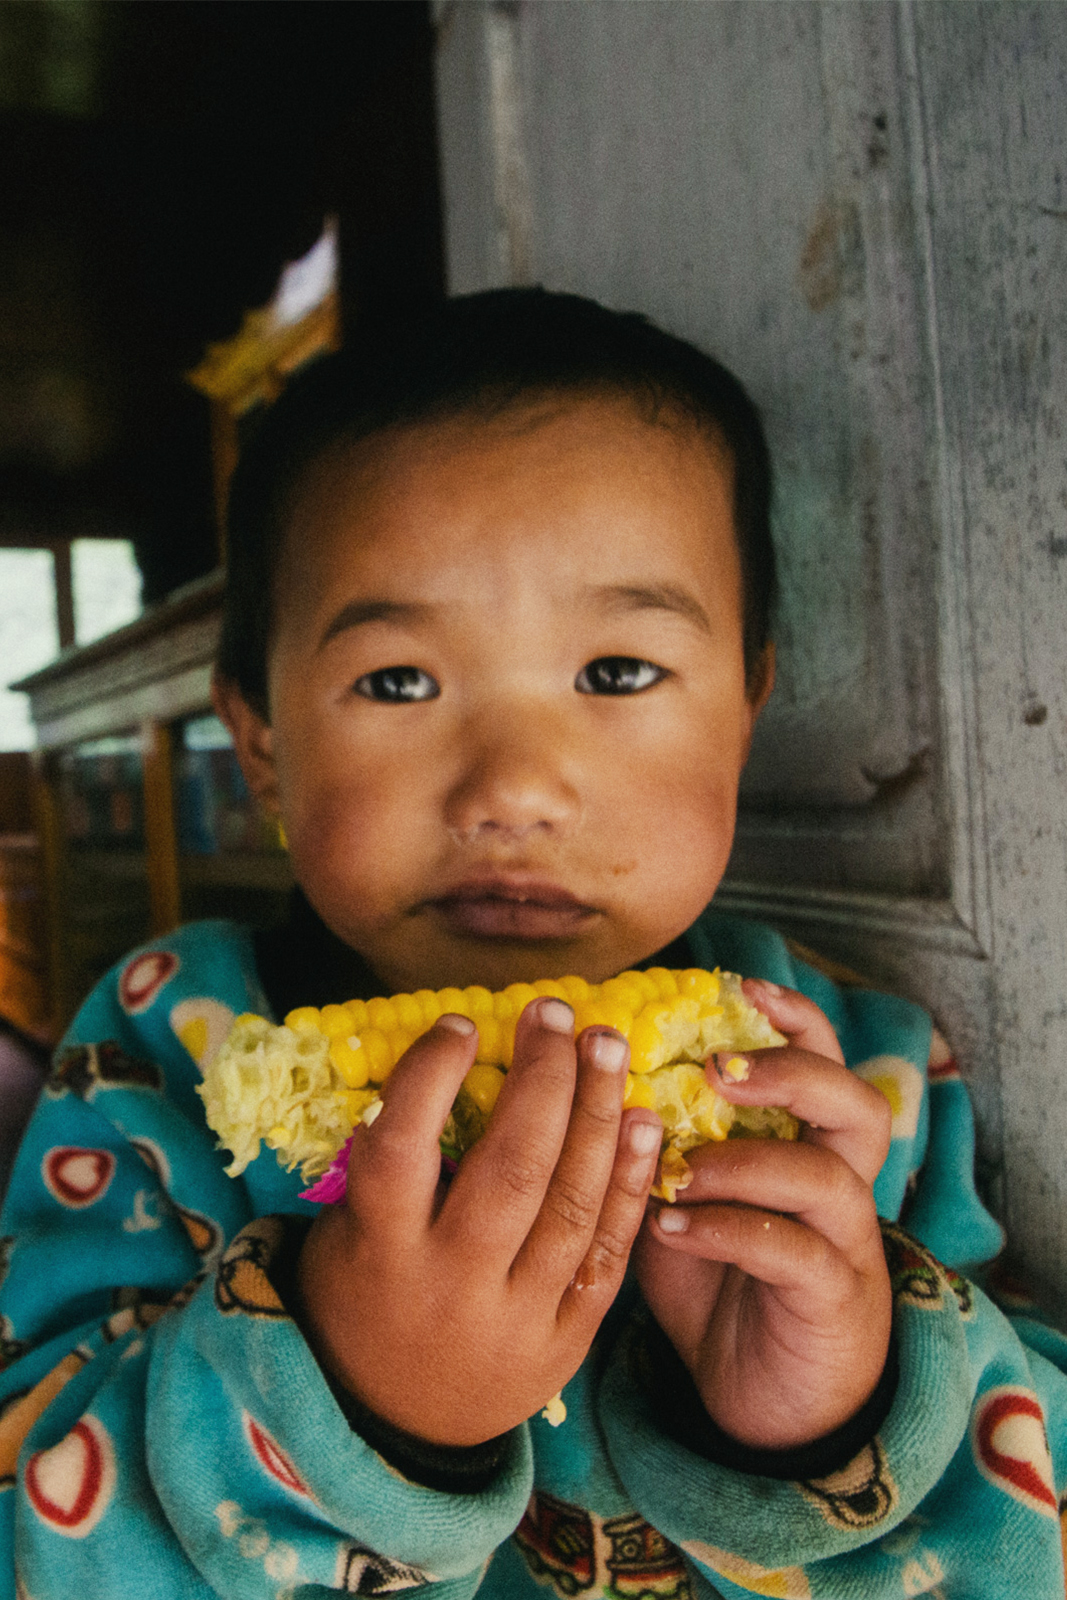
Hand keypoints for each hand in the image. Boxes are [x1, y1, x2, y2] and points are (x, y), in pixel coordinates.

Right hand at [297, 999, 661, 1445]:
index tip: (461, 1024)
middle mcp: (452, 1284)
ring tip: (607, 1044)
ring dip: (598, 1114)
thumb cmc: (364, 1296)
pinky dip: (631, 1183)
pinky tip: (643, 1121)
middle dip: (543, 1079)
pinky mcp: (567, 1341)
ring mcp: (517, 1318)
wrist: (394, 1427)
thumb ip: (392, 1162)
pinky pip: (609, 1253)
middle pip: (512, 1169)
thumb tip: (457, 1060)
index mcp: (381, 1251)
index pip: (402, 1148)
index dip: (431, 1077)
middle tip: (555, 1014)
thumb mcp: (346, 1232)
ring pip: (571, 1203)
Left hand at [632, 980, 892, 1451]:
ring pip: (828, 1175)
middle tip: (716, 1069)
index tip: (741, 988)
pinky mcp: (832, 1301)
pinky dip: (730, 1231)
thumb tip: (583, 1072)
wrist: (763, 1397)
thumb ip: (655, 1142)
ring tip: (678, 1167)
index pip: (826, 1059)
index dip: (795, 1018)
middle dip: (791, 1073)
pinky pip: (796, 1252)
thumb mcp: (680, 1196)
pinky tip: (673, 1228)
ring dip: (746, 1160)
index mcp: (809, 1142)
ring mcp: (846, 1244)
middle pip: (857, 1104)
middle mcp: (842, 1183)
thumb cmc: (718, 1279)